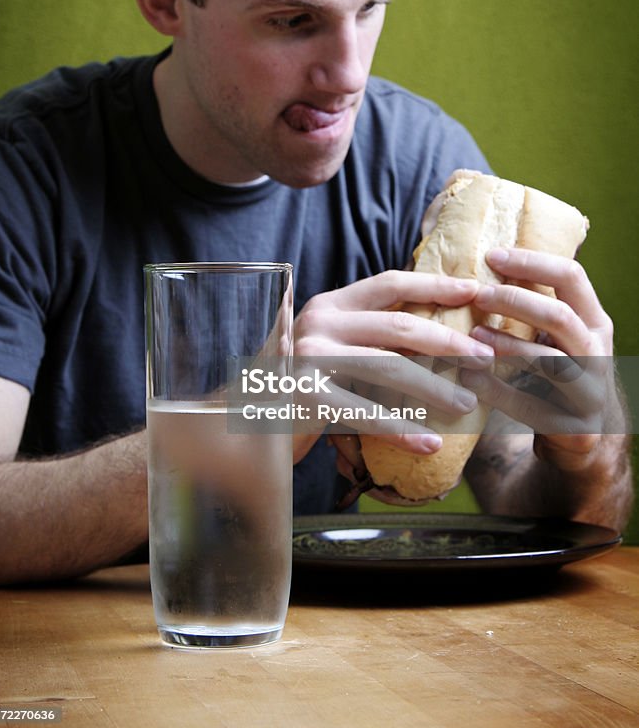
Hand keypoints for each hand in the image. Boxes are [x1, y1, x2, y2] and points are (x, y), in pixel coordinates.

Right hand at [292, 270, 493, 461]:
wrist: (242, 417)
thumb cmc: (300, 383)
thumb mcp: (332, 346)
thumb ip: (371, 336)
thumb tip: (441, 337)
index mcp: (330, 305)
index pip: (390, 284)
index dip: (435, 286)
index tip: (475, 290)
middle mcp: (318, 323)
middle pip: (398, 326)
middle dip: (449, 342)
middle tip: (484, 358)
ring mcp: (309, 359)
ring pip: (389, 368)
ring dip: (434, 388)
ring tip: (466, 404)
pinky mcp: (304, 397)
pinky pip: (366, 413)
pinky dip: (403, 430)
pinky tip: (429, 443)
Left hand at [461, 247, 624, 471]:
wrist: (583, 435)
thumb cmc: (557, 370)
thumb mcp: (557, 335)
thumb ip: (535, 304)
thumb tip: (486, 260)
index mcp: (594, 321)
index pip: (571, 276)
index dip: (531, 262)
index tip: (491, 256)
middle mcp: (598, 352)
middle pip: (559, 315)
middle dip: (515, 301)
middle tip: (478, 294)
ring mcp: (590, 391)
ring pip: (549, 361)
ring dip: (506, 345)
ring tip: (472, 334)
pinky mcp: (573, 427)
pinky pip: (531, 407)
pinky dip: (496, 390)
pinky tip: (467, 377)